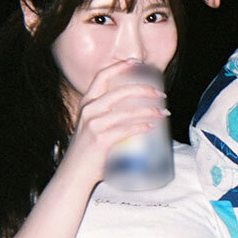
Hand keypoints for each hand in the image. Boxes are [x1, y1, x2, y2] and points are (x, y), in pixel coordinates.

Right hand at [62, 61, 168, 184]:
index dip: (120, 66)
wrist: (74, 175)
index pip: (102, 76)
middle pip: (120, 91)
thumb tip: (136, 113)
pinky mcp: (100, 140)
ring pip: (127, 111)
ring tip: (163, 112)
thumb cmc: (88, 152)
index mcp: (87, 104)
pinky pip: (125, 130)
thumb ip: (108, 117)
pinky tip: (151, 125)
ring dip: (149, 110)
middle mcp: (89, 110)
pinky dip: (140, 126)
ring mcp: (94, 125)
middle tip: (160, 94)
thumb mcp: (93, 127)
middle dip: (144, 89)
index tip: (137, 62)